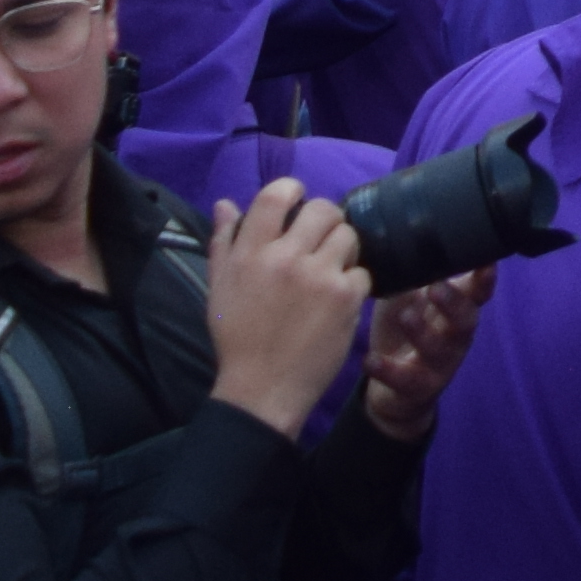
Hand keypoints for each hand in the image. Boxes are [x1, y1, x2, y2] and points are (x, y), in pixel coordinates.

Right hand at [202, 187, 376, 432]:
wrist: (261, 390)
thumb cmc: (237, 339)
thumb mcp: (219, 289)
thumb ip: (223, 242)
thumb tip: (227, 203)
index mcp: (249, 253)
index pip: (276, 195)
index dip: (293, 190)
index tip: (298, 201)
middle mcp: (284, 258)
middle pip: (323, 209)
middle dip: (325, 220)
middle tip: (319, 240)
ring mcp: (318, 276)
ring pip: (348, 235)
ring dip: (341, 249)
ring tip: (328, 271)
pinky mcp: (345, 297)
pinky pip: (362, 271)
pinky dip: (352, 283)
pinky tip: (336, 300)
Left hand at [359, 268, 489, 443]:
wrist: (394, 385)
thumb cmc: (405, 325)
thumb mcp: (409, 295)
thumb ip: (412, 269)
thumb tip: (398, 229)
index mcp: (457, 308)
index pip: (478, 290)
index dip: (485, 277)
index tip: (485, 260)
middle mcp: (456, 334)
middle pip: (466, 318)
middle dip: (454, 302)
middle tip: (436, 288)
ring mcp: (441, 363)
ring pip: (440, 349)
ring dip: (424, 332)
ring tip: (406, 317)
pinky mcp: (420, 386)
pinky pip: (407, 379)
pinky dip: (388, 369)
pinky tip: (369, 359)